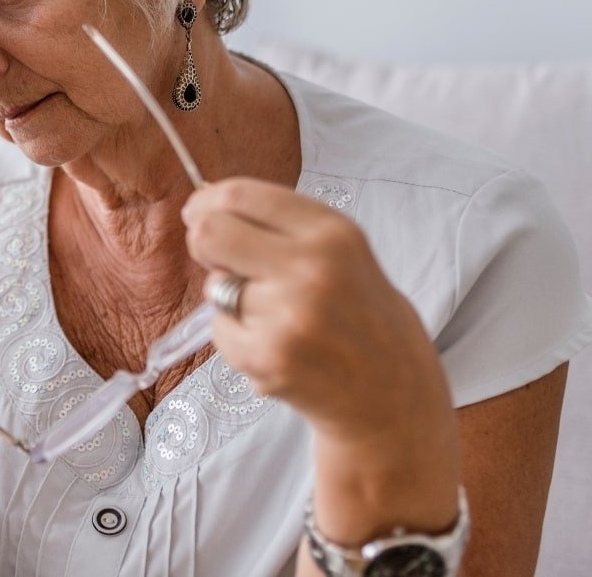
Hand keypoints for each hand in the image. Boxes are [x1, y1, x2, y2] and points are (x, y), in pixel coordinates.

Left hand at [180, 178, 454, 450]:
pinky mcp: (268, 358)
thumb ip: (281, 226)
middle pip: (211, 233)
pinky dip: (236, 339)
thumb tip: (206, 209)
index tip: (197, 212)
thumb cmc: (360, 316)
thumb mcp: (341, 252)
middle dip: (203, 244)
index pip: (240, 195)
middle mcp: (313, 268)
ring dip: (230, 300)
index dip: (206, 201)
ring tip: (276, 319)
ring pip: (215, 287)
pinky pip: (219, 331)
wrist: (394, 396)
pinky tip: (276, 349)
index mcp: (333, 233)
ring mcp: (289, 315)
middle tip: (220, 261)